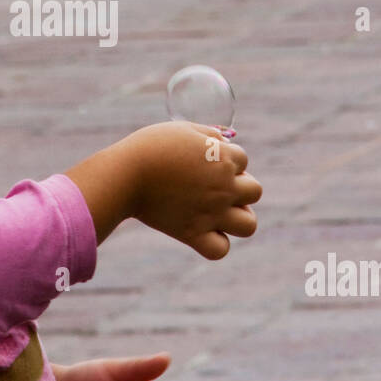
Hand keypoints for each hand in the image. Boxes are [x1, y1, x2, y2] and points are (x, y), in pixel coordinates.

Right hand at [124, 121, 261, 259]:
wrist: (125, 174)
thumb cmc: (150, 147)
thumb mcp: (183, 129)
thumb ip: (209, 134)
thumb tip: (225, 140)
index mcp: (224, 159)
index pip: (243, 160)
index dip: (225, 159)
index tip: (203, 161)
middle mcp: (223, 187)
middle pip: (255, 191)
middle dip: (239, 188)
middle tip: (213, 187)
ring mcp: (211, 213)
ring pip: (249, 225)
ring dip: (238, 218)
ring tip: (218, 213)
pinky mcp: (192, 233)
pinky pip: (219, 250)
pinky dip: (215, 244)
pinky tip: (203, 232)